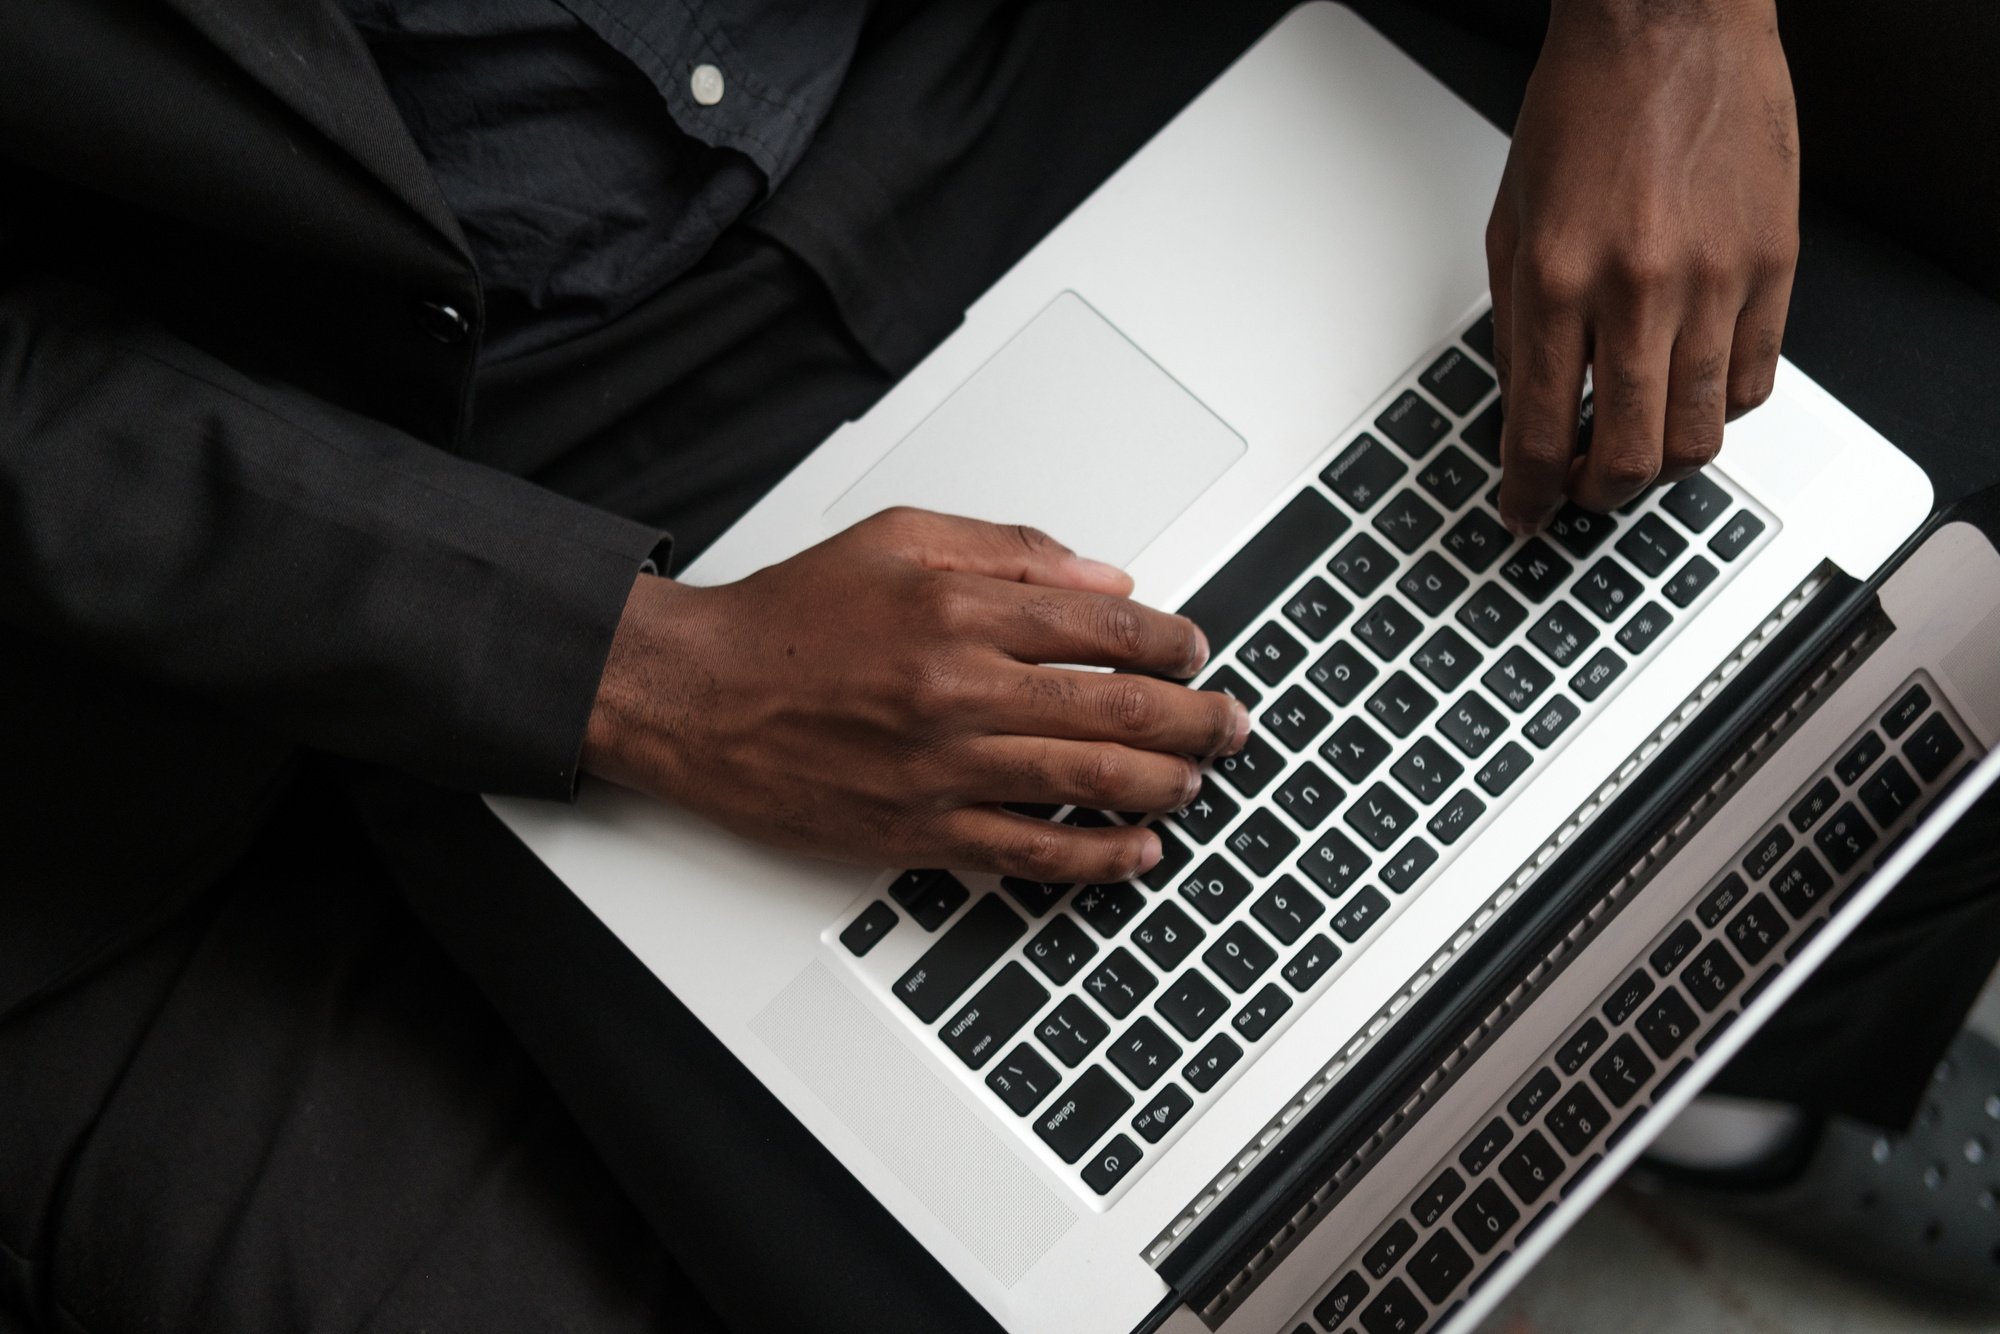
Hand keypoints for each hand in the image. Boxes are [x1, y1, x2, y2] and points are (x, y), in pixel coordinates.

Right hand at [580, 508, 1249, 881]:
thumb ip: (1010, 551)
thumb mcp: (899, 540)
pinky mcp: (919, 832)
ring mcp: (943, 770)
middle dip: (1199, 719)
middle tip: (1232, 723)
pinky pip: (1031, 853)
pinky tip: (1136, 851)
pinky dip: (1097, 857)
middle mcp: (960, 691)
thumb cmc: (790, 619)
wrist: (697, 696)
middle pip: (1121, 710)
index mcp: (960, 611)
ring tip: (1197, 779)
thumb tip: (1106, 579)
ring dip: (1166, 784)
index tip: (1196, 650)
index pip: (1109, 628)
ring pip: (1090, 783)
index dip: (1174, 642)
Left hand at [1487, 0, 1799, 532]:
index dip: (1529, 491)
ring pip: (1699, 434)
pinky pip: (1755, 381)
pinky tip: (1694, 391)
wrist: (1668, 23)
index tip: (1524, 514)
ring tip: (1638, 449)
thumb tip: (1523, 412)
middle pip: (1627, 453)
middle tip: (1585, 489)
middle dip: (1598, 493)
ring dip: (1662, 463)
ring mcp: (1713, 279)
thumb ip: (1518, 325)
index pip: (1538, 429)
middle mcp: (1635, 286)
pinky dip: (1722, 408)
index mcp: (1555, 277)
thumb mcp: (1513, 222)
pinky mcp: (1774, 264)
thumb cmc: (1585, 108)